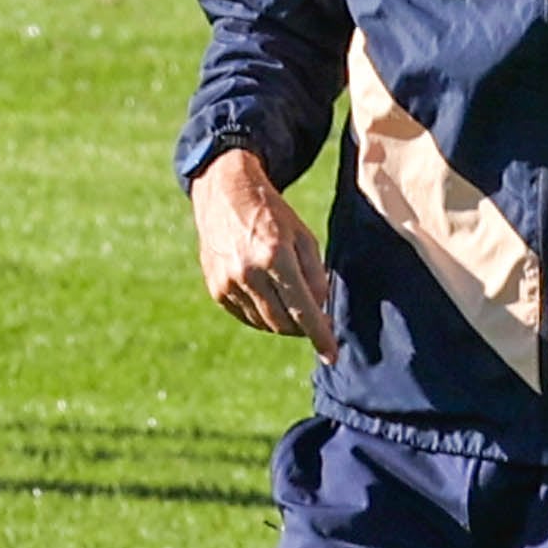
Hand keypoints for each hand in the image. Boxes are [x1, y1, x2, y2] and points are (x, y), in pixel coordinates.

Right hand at [193, 148, 337, 357]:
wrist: (225, 193)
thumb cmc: (271, 213)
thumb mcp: (303, 235)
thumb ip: (315, 274)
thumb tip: (320, 309)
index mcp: (274, 256)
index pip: (303, 309)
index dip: (320, 335)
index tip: (332, 355)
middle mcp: (248, 273)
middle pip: (284, 323)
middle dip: (304, 328)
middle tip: (316, 318)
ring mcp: (228, 283)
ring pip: (264, 324)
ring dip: (284, 322)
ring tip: (292, 302)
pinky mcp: (216, 288)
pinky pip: (246, 316)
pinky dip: (263, 315)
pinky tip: (271, 298)